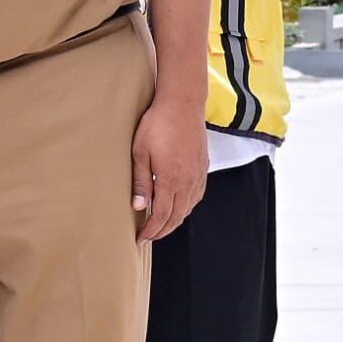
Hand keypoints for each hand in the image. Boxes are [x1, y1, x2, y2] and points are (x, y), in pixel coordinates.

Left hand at [130, 92, 207, 243]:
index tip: (141, 238)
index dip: (151, 230)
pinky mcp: (203, 166)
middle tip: (149, 236)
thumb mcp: (140, 153)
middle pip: (177, 216)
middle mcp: (188, 181)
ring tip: (162, 225)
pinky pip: (197, 195)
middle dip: (163, 230)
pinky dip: (187, 206)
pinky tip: (180, 206)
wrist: (182, 103)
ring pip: (189, 207)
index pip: (162, 215)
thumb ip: (140, 181)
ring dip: (175, 220)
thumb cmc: (158, 124)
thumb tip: (138, 206)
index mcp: (171, 180)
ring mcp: (198, 174)